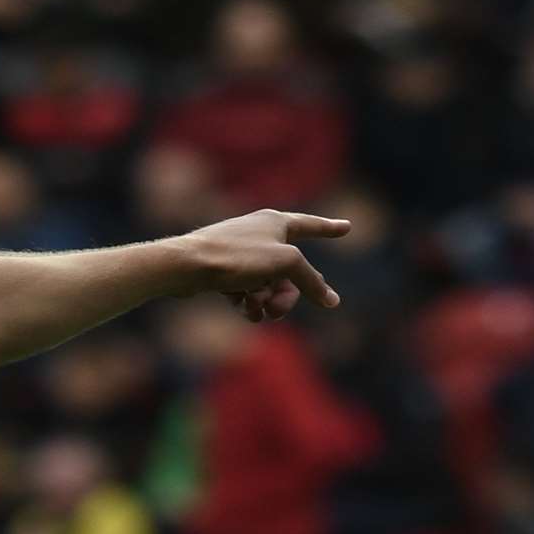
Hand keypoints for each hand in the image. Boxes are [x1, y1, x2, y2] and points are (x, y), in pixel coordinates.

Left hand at [175, 209, 350, 320]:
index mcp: (275, 222)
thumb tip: (331, 300)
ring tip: (256, 310)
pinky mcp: (222, 271)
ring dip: (267, 302)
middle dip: (287, 295)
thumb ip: (311, 281)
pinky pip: (246, 291)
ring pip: (267, 284)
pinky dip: (248, 302)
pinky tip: (244, 310)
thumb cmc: (237, 256)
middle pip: (289, 271)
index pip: (310, 225)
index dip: (329, 228)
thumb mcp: (285, 264)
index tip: (347, 227)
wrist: (186, 266)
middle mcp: (258, 234)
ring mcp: (239, 253)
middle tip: (276, 311)